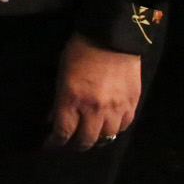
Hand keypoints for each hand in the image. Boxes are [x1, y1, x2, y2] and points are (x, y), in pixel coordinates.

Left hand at [43, 34, 143, 151]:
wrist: (112, 37)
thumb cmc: (80, 51)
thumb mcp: (61, 74)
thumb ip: (57, 100)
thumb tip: (51, 119)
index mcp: (72, 100)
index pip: (63, 133)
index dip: (55, 143)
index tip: (51, 144)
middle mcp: (94, 110)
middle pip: (86, 141)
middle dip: (75, 145)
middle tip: (70, 143)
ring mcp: (116, 109)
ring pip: (107, 138)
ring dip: (96, 140)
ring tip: (90, 136)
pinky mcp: (132, 104)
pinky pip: (124, 127)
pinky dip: (115, 130)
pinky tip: (109, 126)